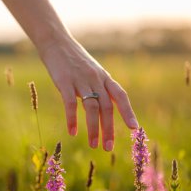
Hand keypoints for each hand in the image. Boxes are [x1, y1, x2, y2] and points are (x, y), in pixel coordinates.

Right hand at [39, 36, 138, 150]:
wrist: (56, 42)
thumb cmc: (73, 59)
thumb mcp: (91, 71)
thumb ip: (99, 86)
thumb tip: (105, 107)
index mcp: (104, 77)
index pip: (121, 96)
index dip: (128, 112)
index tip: (134, 128)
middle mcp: (96, 78)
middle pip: (107, 107)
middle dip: (109, 129)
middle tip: (108, 147)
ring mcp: (80, 79)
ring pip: (92, 108)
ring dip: (94, 129)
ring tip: (94, 145)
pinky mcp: (64, 81)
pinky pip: (70, 103)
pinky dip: (72, 119)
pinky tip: (73, 132)